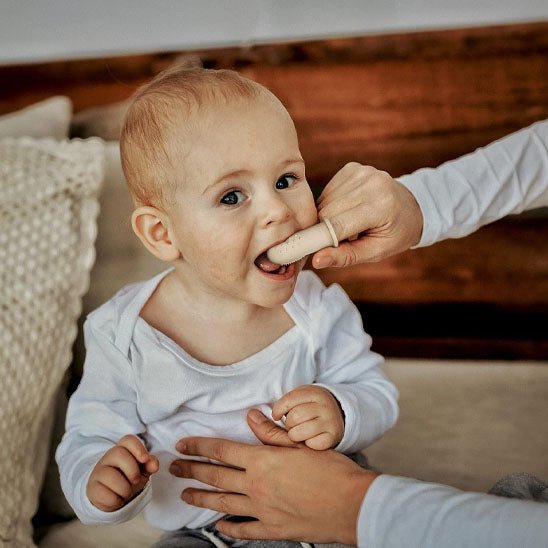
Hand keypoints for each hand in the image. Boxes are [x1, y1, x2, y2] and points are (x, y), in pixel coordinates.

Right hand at [87, 434, 158, 511]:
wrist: (114, 496)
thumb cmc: (130, 478)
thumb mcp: (143, 470)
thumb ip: (150, 464)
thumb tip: (154, 464)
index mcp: (123, 449)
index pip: (128, 440)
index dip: (138, 447)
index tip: (145, 459)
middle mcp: (108, 457)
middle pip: (119, 454)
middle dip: (133, 470)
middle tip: (136, 480)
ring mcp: (98, 471)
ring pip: (112, 476)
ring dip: (125, 489)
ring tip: (126, 492)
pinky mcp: (92, 488)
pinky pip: (106, 495)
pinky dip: (117, 501)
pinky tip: (116, 498)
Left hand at [170, 409, 378, 543]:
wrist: (352, 504)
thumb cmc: (330, 470)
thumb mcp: (300, 444)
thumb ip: (272, 433)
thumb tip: (251, 416)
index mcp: (262, 461)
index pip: (222, 450)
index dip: (199, 446)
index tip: (182, 444)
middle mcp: (256, 485)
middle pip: (216, 476)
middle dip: (192, 470)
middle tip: (174, 467)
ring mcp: (262, 509)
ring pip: (223, 503)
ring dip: (201, 498)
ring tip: (185, 495)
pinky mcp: (273, 528)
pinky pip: (244, 529)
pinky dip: (229, 528)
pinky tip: (219, 526)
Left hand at [272, 385, 343, 448]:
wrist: (337, 415)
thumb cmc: (309, 408)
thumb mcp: (299, 399)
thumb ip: (279, 407)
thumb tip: (251, 415)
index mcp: (315, 392)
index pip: (287, 401)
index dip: (277, 410)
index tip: (276, 415)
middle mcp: (325, 406)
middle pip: (293, 418)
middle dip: (288, 424)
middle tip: (293, 424)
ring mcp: (330, 422)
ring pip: (298, 433)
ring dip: (294, 435)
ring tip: (299, 432)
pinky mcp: (332, 437)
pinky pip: (310, 445)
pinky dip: (306, 445)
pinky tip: (309, 440)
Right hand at [312, 163, 422, 267]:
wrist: (411, 208)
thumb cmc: (394, 234)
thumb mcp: (375, 252)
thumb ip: (346, 256)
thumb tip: (316, 260)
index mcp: (382, 206)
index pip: (337, 224)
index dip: (320, 239)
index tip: (310, 250)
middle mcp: (372, 183)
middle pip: (327, 211)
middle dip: (324, 228)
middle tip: (337, 240)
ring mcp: (362, 172)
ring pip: (324, 201)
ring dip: (327, 216)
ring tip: (347, 224)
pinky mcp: (352, 168)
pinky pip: (328, 191)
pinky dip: (331, 204)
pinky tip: (346, 210)